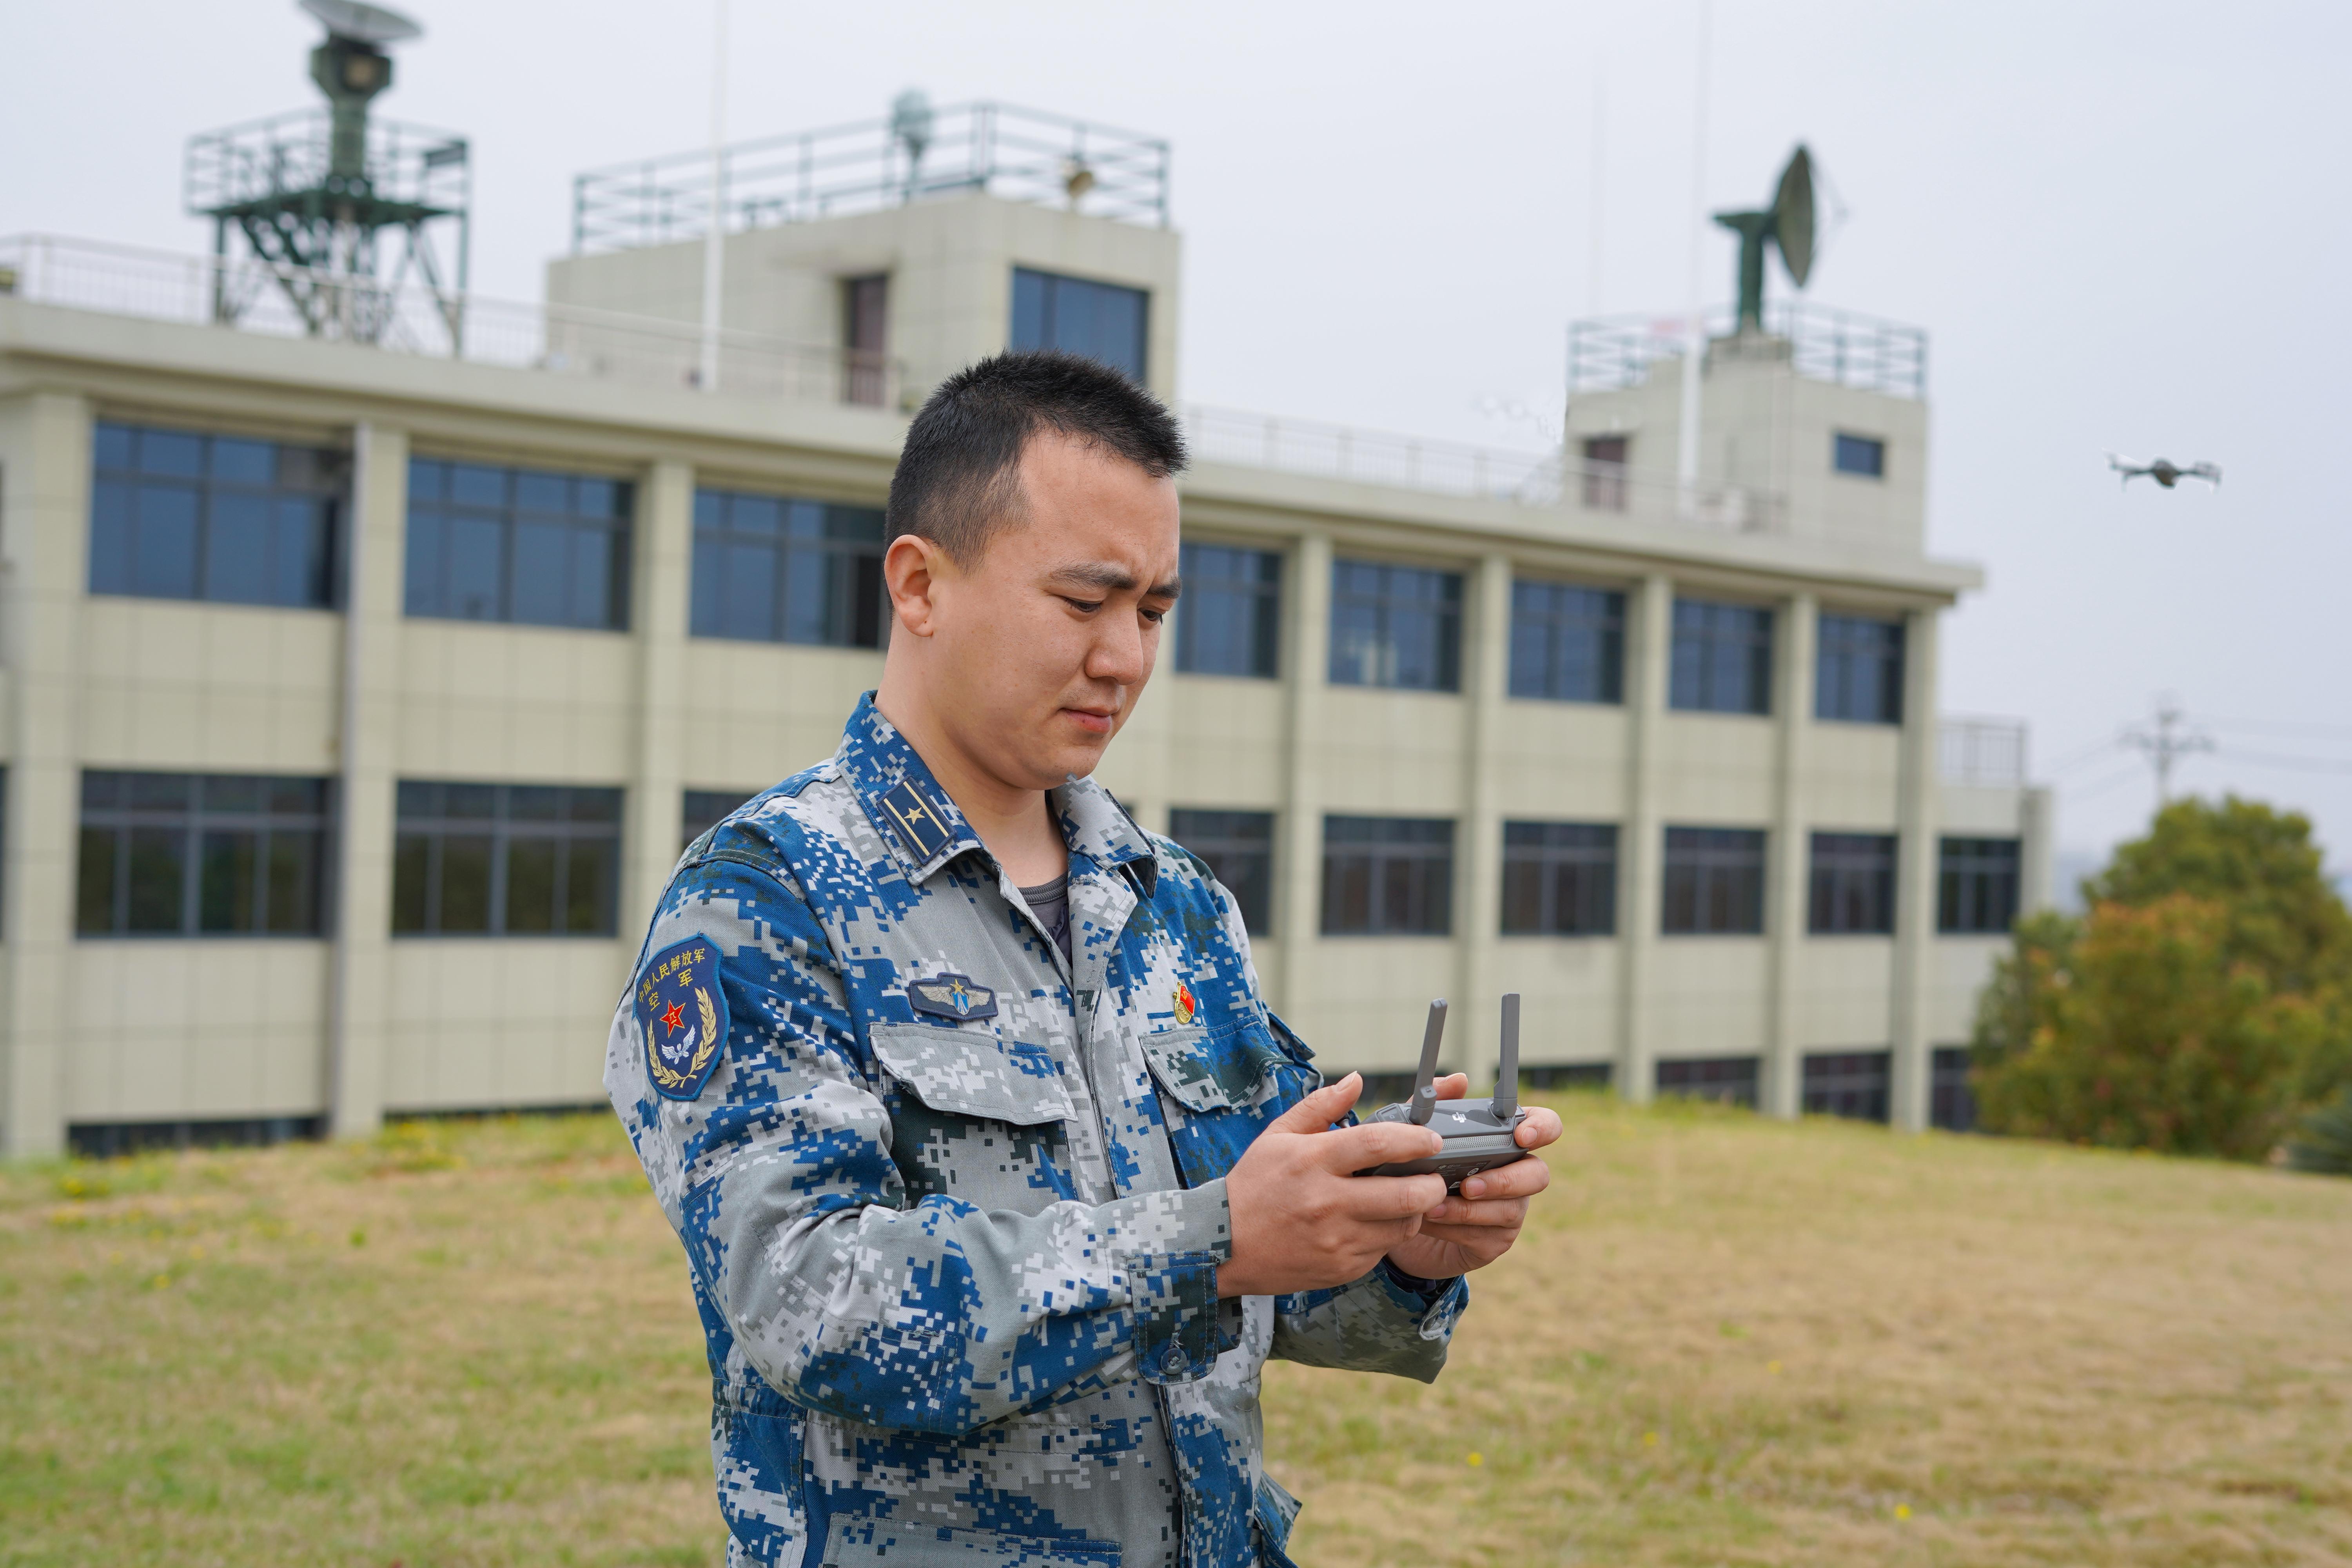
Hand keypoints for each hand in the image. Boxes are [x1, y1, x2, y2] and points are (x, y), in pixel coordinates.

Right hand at [1216, 1073, 1448, 1297]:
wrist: (1223, 1246)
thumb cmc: (1253, 1186)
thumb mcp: (1277, 1136)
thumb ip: (1320, 1106)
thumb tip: (1356, 1080)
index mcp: (1313, 1161)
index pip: (1378, 1144)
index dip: (1414, 1139)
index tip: (1430, 1139)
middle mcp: (1328, 1202)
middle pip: (1405, 1195)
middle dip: (1432, 1184)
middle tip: (1434, 1176)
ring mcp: (1337, 1240)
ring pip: (1402, 1227)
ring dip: (1414, 1212)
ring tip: (1405, 1199)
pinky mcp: (1342, 1268)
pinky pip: (1383, 1251)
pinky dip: (1387, 1235)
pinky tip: (1373, 1223)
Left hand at [1381, 1074, 1561, 1283]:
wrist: (1400, 1220)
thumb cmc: (1418, 1169)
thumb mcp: (1417, 1137)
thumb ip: (1434, 1107)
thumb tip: (1458, 1080)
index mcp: (1506, 1140)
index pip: (1546, 1126)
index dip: (1543, 1128)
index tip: (1521, 1136)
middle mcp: (1517, 1173)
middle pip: (1538, 1174)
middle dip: (1505, 1181)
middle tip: (1469, 1185)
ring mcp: (1510, 1209)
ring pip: (1509, 1209)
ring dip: (1469, 1209)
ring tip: (1433, 1206)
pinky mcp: (1495, 1240)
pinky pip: (1486, 1235)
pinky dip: (1455, 1227)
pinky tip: (1429, 1220)